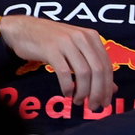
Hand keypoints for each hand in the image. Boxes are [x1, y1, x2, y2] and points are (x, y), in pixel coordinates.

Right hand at [0, 14, 117, 109]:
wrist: (23, 28)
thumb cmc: (51, 41)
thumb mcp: (76, 49)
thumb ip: (93, 65)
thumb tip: (112, 88)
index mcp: (91, 37)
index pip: (107, 65)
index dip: (108, 87)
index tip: (105, 102)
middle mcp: (81, 37)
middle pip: (97, 70)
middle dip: (98, 92)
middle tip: (94, 106)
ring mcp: (66, 42)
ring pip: (83, 73)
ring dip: (83, 92)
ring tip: (79, 101)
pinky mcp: (51, 49)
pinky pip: (64, 73)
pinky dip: (67, 87)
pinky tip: (67, 94)